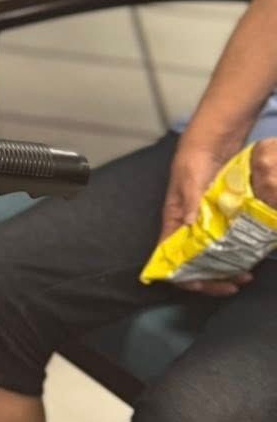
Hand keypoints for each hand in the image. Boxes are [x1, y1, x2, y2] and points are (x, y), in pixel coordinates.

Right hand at [159, 140, 251, 295]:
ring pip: (212, 256)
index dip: (184, 276)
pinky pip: (227, 242)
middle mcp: (188, 226)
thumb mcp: (190, 177)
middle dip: (213, 277)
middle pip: (194, 263)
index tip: (206, 284)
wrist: (215, 137)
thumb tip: (189, 226)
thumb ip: (190, 200)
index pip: (169, 257)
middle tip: (236, 281)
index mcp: (174, 219)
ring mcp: (207, 222)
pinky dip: (238, 253)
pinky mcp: (223, 217)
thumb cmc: (195, 155)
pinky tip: (252, 256)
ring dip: (227, 268)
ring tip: (247, 273)